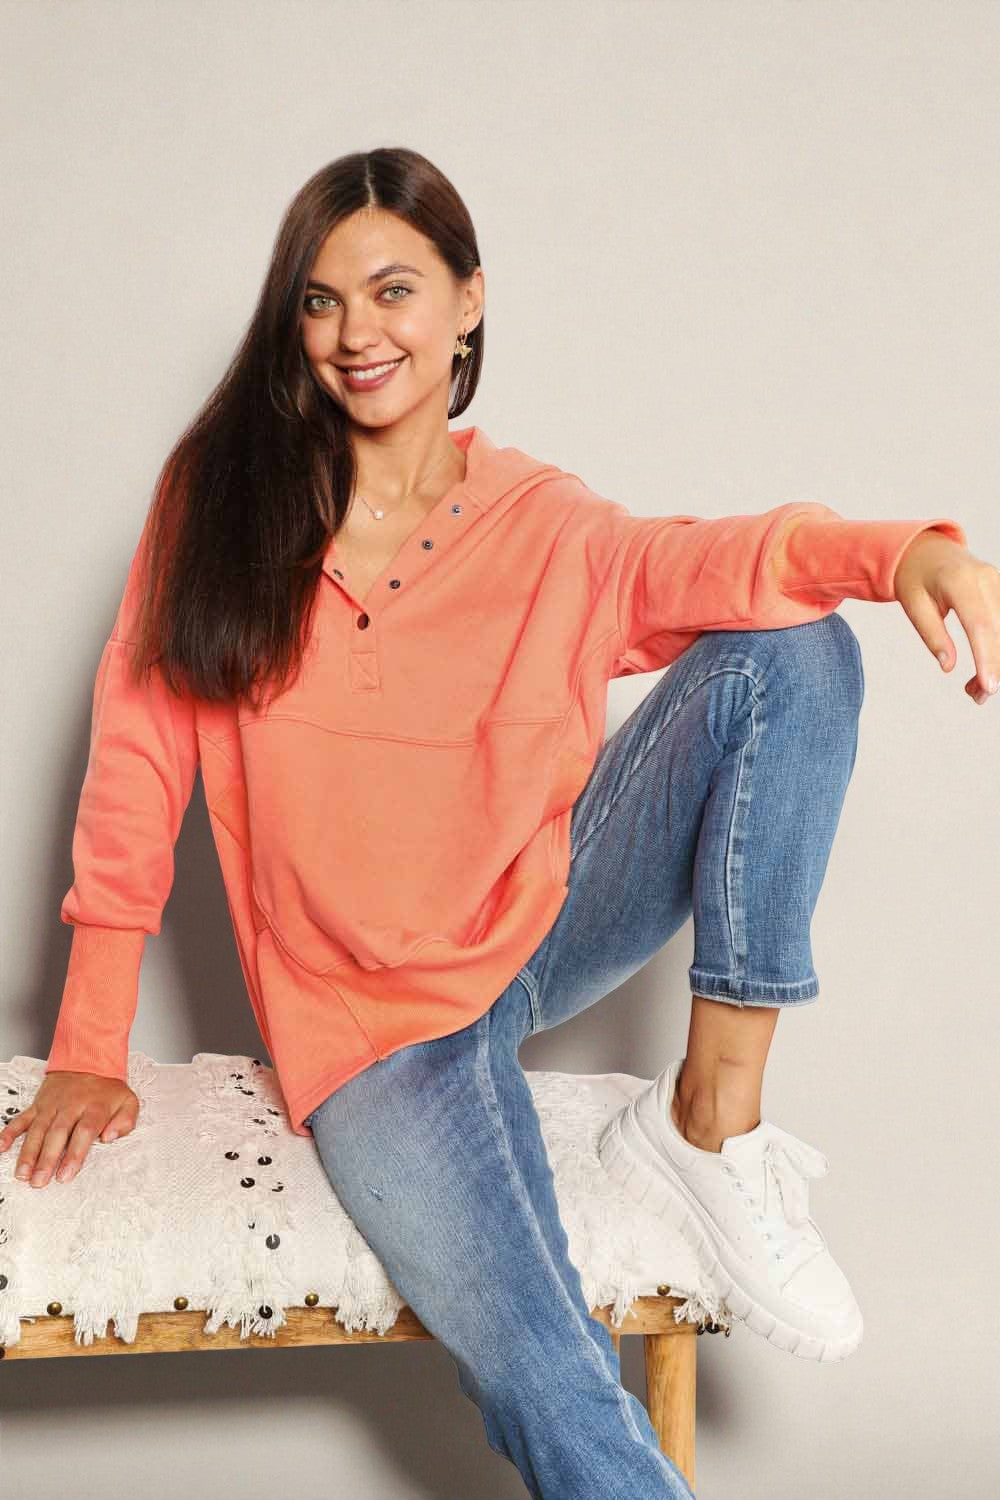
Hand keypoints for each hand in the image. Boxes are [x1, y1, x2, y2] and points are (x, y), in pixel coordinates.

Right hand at [0, 1071, 138, 1187]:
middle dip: (47, 1159)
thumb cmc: (107, 1088)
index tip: (66, 1174)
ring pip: (38, 1130)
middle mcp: (71, 1106)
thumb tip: (110, 1137)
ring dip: (28, 1152)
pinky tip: (2, 1147)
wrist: (89, 1059)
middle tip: (40, 1181)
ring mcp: (52, 1105)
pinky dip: (10, 1132)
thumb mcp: (128, 1101)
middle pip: (57, 1134)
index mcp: (94, 1107)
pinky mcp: (38, 1104)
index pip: (84, 1132)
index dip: (75, 1154)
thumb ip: (126, 1121)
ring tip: (23, 1174)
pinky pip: (22, 1118)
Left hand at [893, 532, 999, 704]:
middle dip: (993, 668)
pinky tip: (984, 670)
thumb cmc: (915, 578)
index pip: (979, 625)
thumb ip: (932, 635)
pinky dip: (996, 649)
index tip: (989, 687)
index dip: (987, 658)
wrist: (926, 549)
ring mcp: (998, 582)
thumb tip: (948, 667)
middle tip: (977, 698)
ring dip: (996, 663)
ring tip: (974, 690)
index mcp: (959, 581)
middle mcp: (986, 579)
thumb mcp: (913, 605)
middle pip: (998, 632)